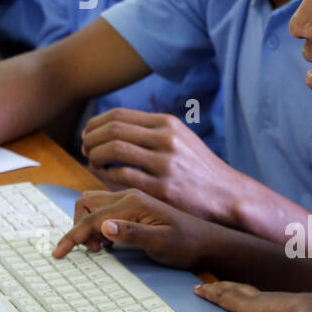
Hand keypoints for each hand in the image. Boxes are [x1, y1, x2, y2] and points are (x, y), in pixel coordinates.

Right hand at [52, 189, 211, 269]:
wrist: (207, 240)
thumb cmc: (187, 244)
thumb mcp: (162, 244)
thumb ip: (132, 234)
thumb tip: (103, 226)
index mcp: (133, 202)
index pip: (91, 217)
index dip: (73, 236)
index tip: (59, 253)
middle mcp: (128, 195)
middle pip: (85, 202)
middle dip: (79, 227)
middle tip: (95, 252)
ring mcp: (129, 199)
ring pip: (92, 205)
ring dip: (88, 226)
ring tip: (103, 248)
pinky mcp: (132, 206)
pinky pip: (103, 209)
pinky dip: (98, 225)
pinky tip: (112, 241)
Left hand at [81, 108, 241, 224]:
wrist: (227, 196)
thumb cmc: (197, 170)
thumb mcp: (180, 139)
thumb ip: (152, 131)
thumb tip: (114, 125)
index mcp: (167, 124)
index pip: (119, 115)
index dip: (96, 124)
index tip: (88, 134)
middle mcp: (166, 139)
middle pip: (112, 130)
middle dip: (91, 139)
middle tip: (85, 149)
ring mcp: (165, 164)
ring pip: (113, 150)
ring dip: (95, 156)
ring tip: (92, 162)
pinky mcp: (163, 189)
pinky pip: (121, 177)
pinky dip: (106, 175)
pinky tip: (104, 178)